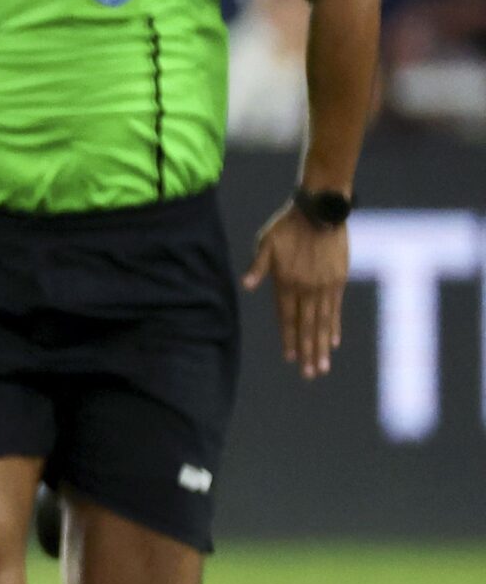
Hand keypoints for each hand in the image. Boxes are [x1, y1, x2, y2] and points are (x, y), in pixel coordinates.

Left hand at [244, 201, 348, 378]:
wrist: (321, 209)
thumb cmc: (287, 226)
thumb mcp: (266, 243)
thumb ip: (258, 267)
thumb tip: (245, 286)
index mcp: (287, 282)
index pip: (286, 317)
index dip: (288, 338)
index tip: (288, 358)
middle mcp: (307, 288)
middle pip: (307, 326)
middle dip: (307, 352)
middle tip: (310, 374)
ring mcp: (325, 285)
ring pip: (323, 322)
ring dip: (322, 345)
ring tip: (322, 366)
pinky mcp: (339, 279)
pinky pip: (336, 308)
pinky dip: (334, 326)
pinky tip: (332, 341)